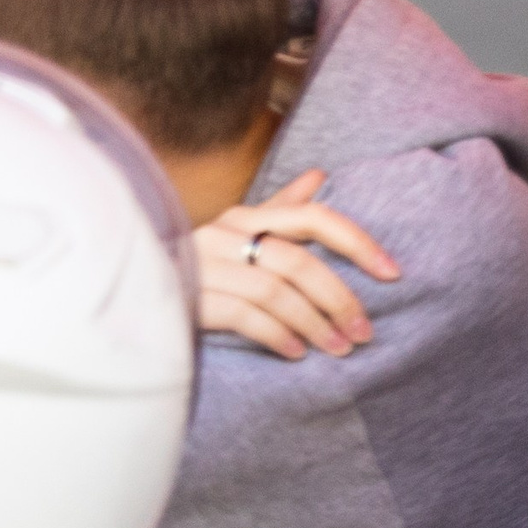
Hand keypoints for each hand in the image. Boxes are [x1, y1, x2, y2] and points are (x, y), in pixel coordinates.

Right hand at [195, 169, 400, 360]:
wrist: (134, 296)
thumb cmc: (198, 270)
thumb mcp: (238, 235)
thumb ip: (280, 210)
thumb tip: (321, 174)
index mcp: (241, 216)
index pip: (311, 217)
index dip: (357, 242)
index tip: (393, 272)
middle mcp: (221, 234)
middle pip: (297, 261)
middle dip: (339, 299)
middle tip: (364, 332)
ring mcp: (202, 266)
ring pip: (275, 291)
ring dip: (314, 324)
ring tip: (337, 349)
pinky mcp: (189, 298)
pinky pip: (246, 316)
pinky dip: (278, 336)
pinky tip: (296, 353)